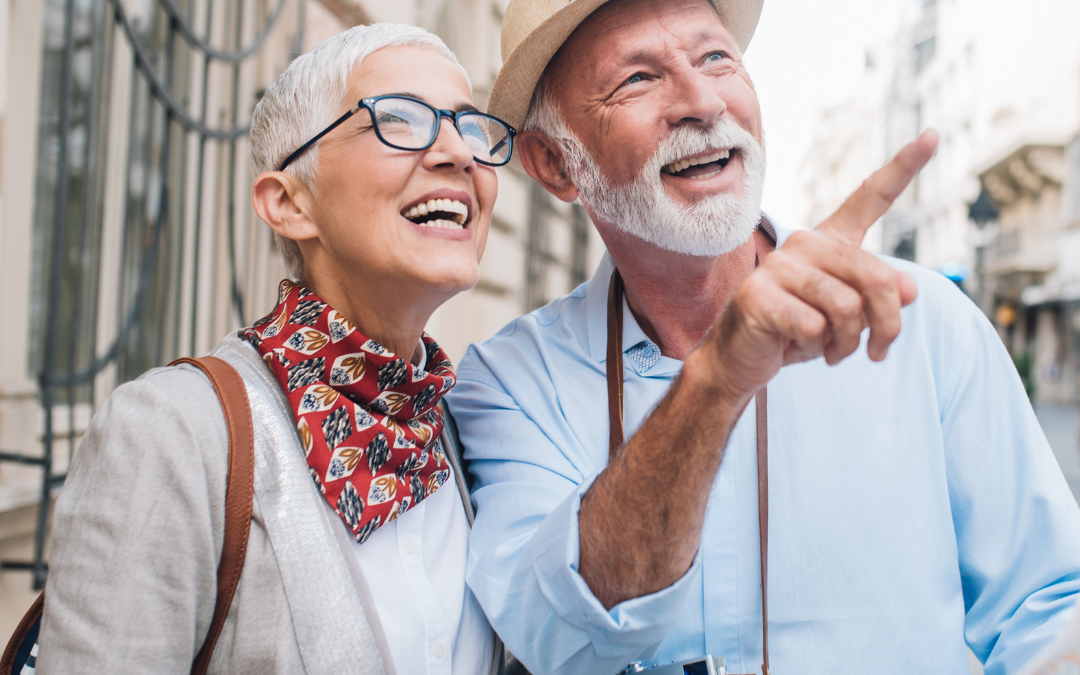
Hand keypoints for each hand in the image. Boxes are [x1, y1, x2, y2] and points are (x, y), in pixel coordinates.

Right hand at [698, 129, 938, 401]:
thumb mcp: (849, 318)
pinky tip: (795, 347)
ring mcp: (777, 266)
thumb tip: (908, 288)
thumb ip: (879, 298)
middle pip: (876, 277)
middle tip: (878, 352)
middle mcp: (803, 243)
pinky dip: (816, 348)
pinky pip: (815, 326)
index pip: (869, 198)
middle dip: (886, 324)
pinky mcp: (758, 294)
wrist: (740, 359)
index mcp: (828, 241)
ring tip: (830, 350)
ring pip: (847, 307)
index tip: (932, 135)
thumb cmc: (796, 334)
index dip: (903, 167)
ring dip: (847, 343)